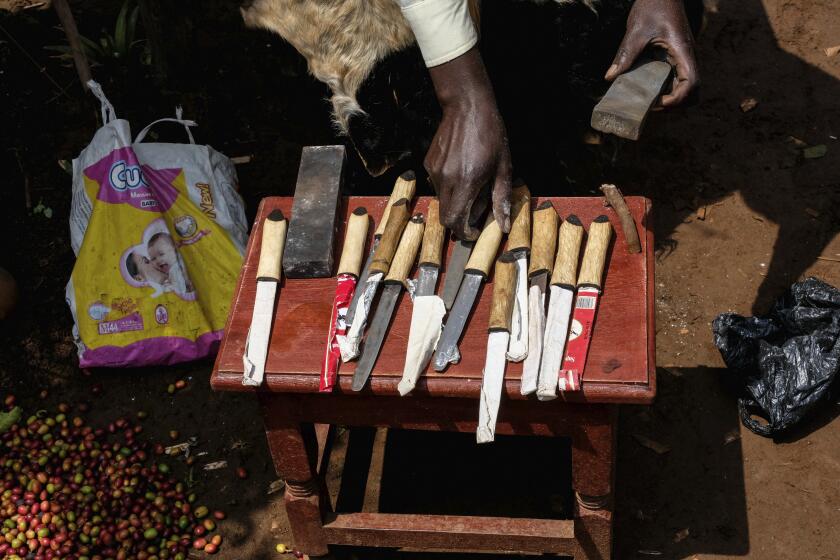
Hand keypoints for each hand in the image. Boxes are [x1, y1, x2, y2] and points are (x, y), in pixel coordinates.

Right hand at [426, 47, 511, 239]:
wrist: (468, 106)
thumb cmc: (490, 134)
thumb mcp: (504, 167)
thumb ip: (501, 198)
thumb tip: (502, 226)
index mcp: (467, 182)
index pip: (455, 221)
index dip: (465, 232)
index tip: (475, 231)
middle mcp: (446, 179)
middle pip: (445, 216)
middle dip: (460, 221)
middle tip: (477, 210)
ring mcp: (435, 171)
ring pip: (442, 201)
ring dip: (456, 202)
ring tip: (473, 185)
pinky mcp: (429, 163)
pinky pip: (438, 185)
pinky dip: (450, 188)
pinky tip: (463, 171)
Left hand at [606, 0, 698, 106]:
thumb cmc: (653, 6)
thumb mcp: (636, 31)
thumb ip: (625, 54)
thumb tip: (610, 77)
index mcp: (683, 51)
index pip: (692, 84)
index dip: (677, 99)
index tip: (657, 102)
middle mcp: (688, 58)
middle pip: (694, 93)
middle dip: (675, 104)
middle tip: (652, 104)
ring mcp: (684, 60)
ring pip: (687, 89)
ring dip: (672, 99)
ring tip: (650, 99)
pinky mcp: (677, 59)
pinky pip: (677, 81)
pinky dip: (667, 90)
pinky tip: (648, 88)